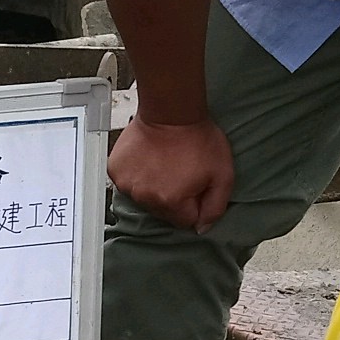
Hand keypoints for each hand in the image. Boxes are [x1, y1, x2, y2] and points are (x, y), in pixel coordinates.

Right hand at [109, 116, 235, 231]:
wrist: (171, 111)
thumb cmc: (198, 138)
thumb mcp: (223, 175)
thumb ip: (215, 207)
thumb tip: (201, 229)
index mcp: (171, 201)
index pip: (185, 221)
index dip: (194, 203)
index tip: (195, 183)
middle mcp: (145, 197)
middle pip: (163, 212)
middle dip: (173, 197)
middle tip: (180, 171)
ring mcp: (127, 184)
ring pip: (145, 198)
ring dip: (154, 187)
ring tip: (163, 163)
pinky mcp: (116, 171)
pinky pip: (129, 184)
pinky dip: (137, 175)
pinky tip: (148, 160)